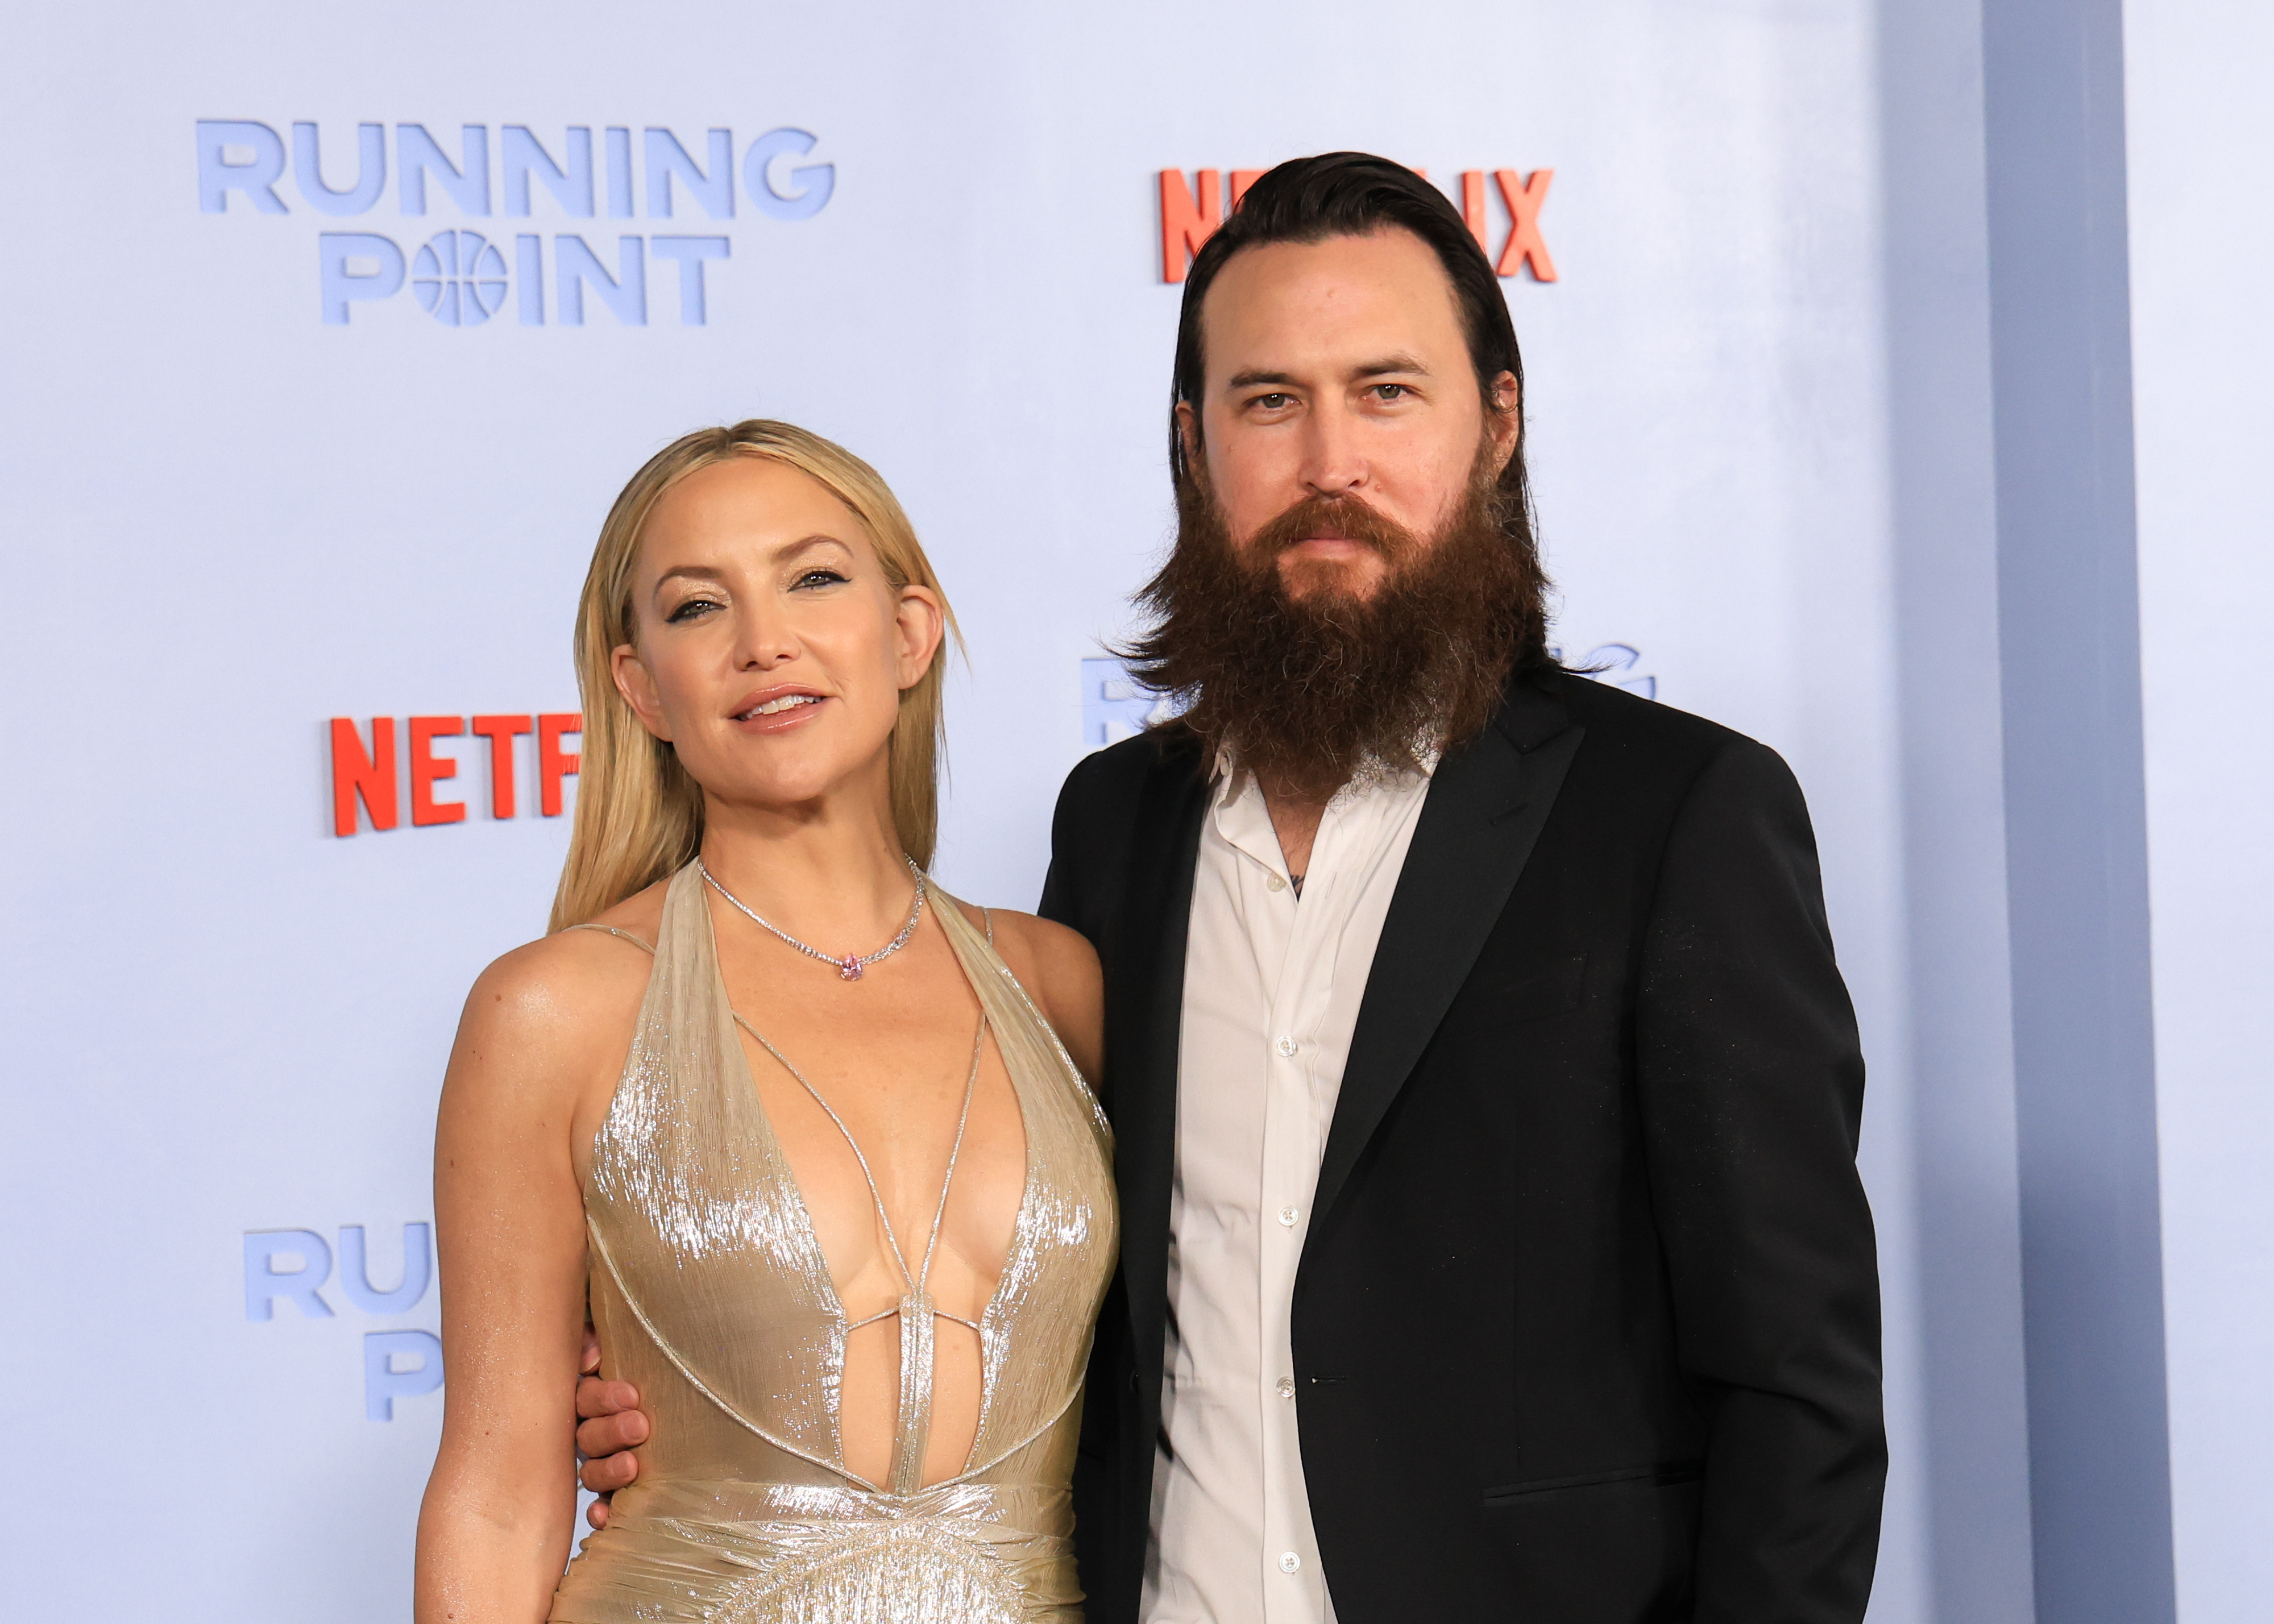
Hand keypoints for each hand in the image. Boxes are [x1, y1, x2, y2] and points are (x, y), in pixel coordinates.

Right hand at [574, 1328, 648, 1528]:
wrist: (696, 1401)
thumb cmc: (658, 1366)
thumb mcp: (635, 1348)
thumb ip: (600, 1343)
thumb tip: (591, 1359)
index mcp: (594, 1398)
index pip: (586, 1399)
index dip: (603, 1399)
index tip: (632, 1396)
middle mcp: (593, 1431)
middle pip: (588, 1437)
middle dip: (611, 1432)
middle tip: (639, 1427)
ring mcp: (603, 1463)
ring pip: (592, 1471)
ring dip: (608, 1471)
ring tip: (632, 1466)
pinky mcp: (617, 1491)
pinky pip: (602, 1505)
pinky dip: (601, 1511)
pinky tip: (604, 1515)